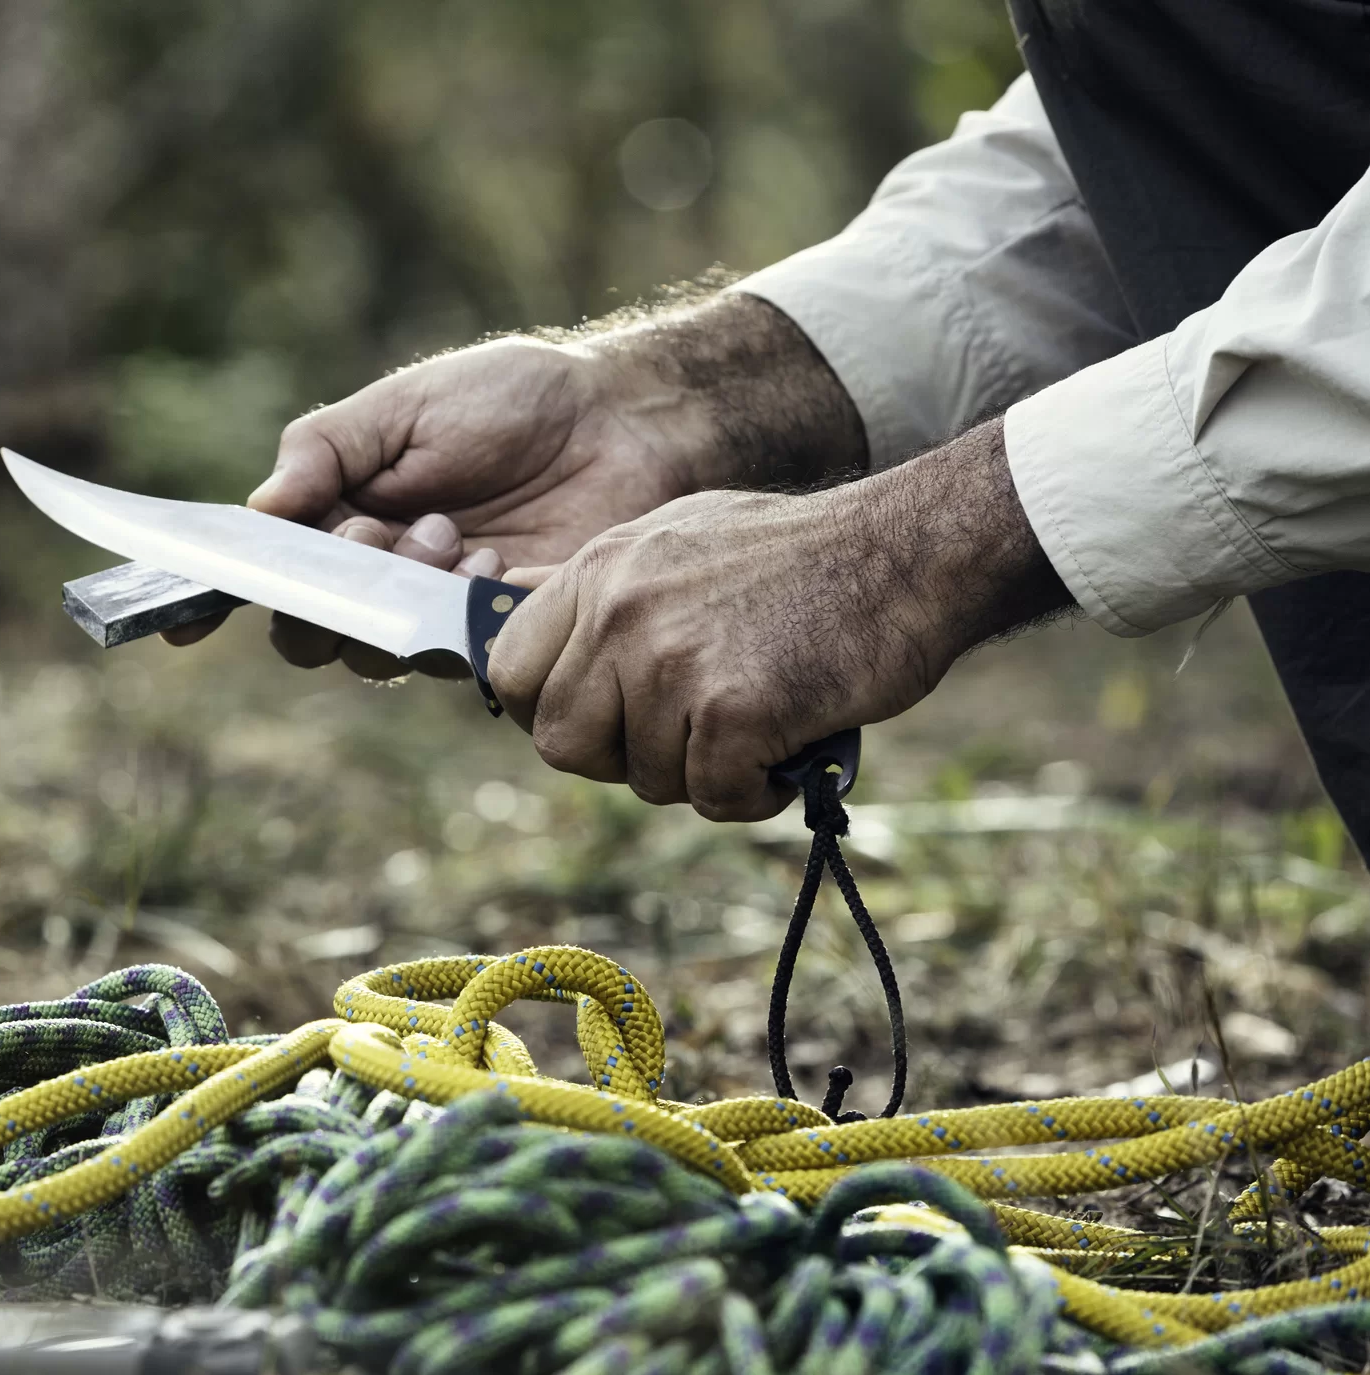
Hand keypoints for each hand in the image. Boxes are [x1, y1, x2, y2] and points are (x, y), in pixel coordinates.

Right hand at [162, 295, 866, 678]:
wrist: (626, 420)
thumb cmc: (512, 403)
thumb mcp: (401, 406)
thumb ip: (323, 451)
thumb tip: (259, 511)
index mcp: (341, 523)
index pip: (265, 578)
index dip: (213, 602)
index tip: (179, 623)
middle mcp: (381, 582)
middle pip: (310, 634)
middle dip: (327, 587)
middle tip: (372, 532)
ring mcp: (440, 617)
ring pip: (376, 651)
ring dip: (397, 589)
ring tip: (447, 531)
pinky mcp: (504, 640)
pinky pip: (455, 654)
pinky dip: (463, 604)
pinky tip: (496, 557)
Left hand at [487, 419, 1072, 820]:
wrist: (911, 551)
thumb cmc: (800, 554)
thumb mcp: (674, 538)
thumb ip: (596, 586)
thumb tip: (504, 605)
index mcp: (598, 569)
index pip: (509, 671)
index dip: (548, 712)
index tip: (603, 720)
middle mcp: (621, 611)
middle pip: (561, 744)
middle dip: (621, 759)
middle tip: (688, 736)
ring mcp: (672, 661)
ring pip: (644, 779)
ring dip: (704, 773)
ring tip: (760, 721)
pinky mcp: (734, 709)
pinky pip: (714, 797)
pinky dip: (757, 792)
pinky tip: (790, 746)